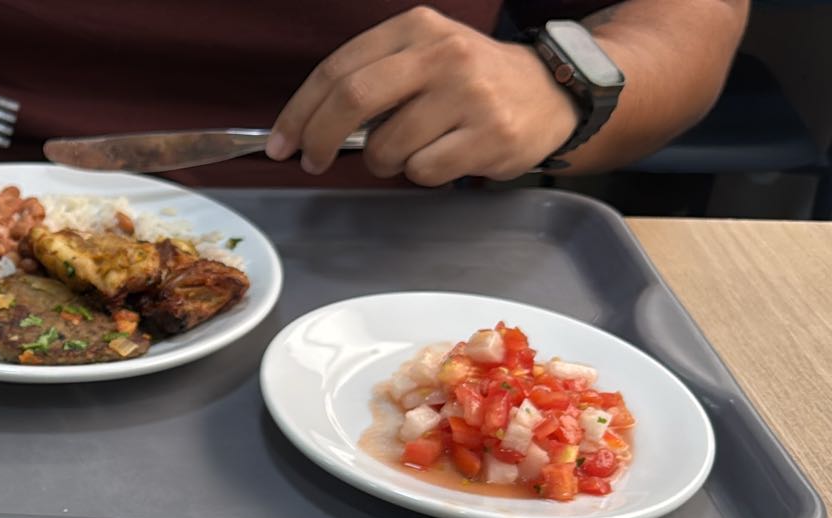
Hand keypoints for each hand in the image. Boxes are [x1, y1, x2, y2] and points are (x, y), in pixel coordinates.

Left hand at [267, 6, 580, 185]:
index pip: (337, 70)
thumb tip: (306, 127)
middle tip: (313, 161)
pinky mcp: (489, 135)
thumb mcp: (421, 55)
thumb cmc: (468, 81)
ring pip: (386, 146)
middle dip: (319, 139)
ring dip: (382, 161)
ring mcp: (468, 95)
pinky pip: (423, 171)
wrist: (550, 92)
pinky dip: (419, 174)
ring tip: (408, 150)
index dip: (300, 112)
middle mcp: (442, 54)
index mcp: (415, 28)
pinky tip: (444, 156)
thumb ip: (369, 78)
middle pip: (352, 101)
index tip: (282, 143)